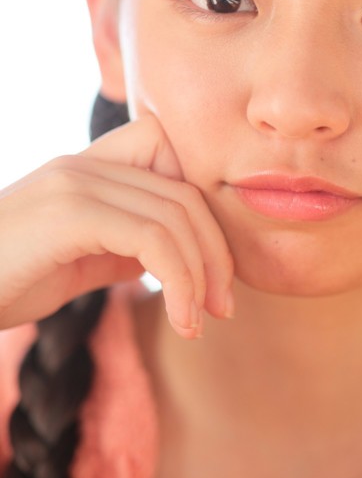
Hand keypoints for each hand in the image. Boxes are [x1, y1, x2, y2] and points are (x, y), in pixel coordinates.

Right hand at [0, 114, 233, 335]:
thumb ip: (124, 247)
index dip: (200, 208)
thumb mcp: (77, 259)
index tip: (207, 265)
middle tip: (223, 307)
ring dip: (202, 275)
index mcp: (89, 167)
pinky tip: (181, 319)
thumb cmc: (5, 280)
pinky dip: (180, 282)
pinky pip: (152, 238)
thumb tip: (176, 261)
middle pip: (186, 192)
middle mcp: (85, 164)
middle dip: (216, 253)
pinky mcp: (70, 211)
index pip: (173, 156)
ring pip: (175, 215)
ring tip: (201, 321)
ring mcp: (76, 182)